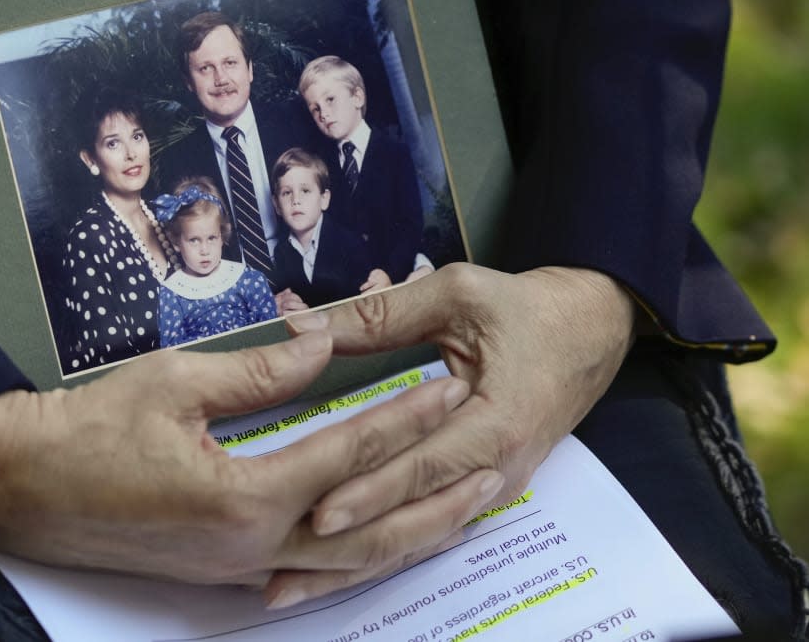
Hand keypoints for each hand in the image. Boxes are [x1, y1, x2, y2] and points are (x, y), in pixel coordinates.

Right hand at [0, 331, 476, 584]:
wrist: (24, 488)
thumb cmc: (91, 429)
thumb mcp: (177, 382)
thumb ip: (261, 368)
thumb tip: (323, 342)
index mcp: (244, 496)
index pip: (347, 453)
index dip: (400, 418)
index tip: (444, 388)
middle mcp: (253, 547)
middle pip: (368, 530)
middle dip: (433, 498)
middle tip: (492, 471)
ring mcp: (239, 570)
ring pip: (347, 564)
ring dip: (408, 536)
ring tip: (462, 511)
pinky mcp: (224, 573)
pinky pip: (310, 569)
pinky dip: (359, 554)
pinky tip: (385, 540)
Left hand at [267, 263, 634, 605]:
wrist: (590, 330)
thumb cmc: (524, 310)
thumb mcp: (456, 295)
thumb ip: (382, 315)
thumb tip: (304, 327)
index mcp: (498, 423)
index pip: (424, 467)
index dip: (371, 491)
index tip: (320, 513)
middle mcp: (500, 469)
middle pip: (415, 512)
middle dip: (351, 541)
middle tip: (287, 565)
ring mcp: (494, 486)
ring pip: (419, 529)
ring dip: (360, 555)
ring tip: (296, 583)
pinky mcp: (482, 488)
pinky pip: (429, 521)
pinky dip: (384, 541)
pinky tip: (339, 563)